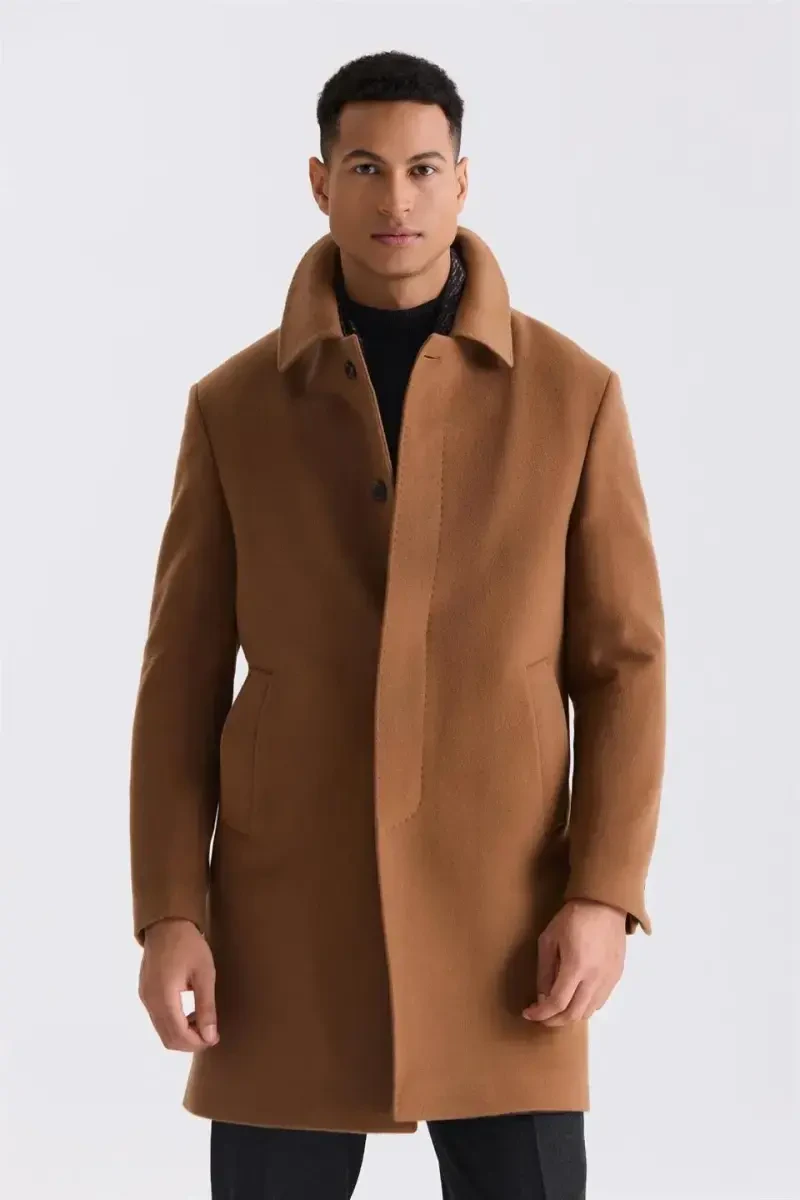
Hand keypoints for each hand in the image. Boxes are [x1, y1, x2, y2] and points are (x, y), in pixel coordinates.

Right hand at [138, 917, 219, 1050]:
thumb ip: (206, 1007)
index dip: (197, 1043)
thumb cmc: (189, 945)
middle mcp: (149, 1002)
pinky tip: (190, 1012)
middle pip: (168, 1038)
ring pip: (162, 1031)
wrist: (166, 923)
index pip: (178, 1035)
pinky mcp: (145, 993)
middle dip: (190, 1042)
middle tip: (211, 1033)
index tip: (215, 1038)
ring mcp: (145, 998)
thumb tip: (210, 1037)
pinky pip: (158, 1019)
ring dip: (183, 1033)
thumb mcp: (204, 974)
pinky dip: (174, 1024)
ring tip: (203, 1021)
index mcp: (163, 997)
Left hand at [521, 899, 626, 1025]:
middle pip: (574, 1014)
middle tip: (541, 1015)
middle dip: (554, 1020)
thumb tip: (542, 997)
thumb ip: (545, 971)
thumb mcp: (549, 940)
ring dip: (570, 1015)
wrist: (604, 904)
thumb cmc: (572, 918)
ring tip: (556, 1007)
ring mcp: (609, 979)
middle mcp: (595, 978)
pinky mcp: (617, 976)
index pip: (557, 1003)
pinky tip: (574, 996)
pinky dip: (584, 1006)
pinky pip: (600, 1001)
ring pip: (588, 1011)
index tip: (528, 1013)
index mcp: (576, 966)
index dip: (540, 1013)